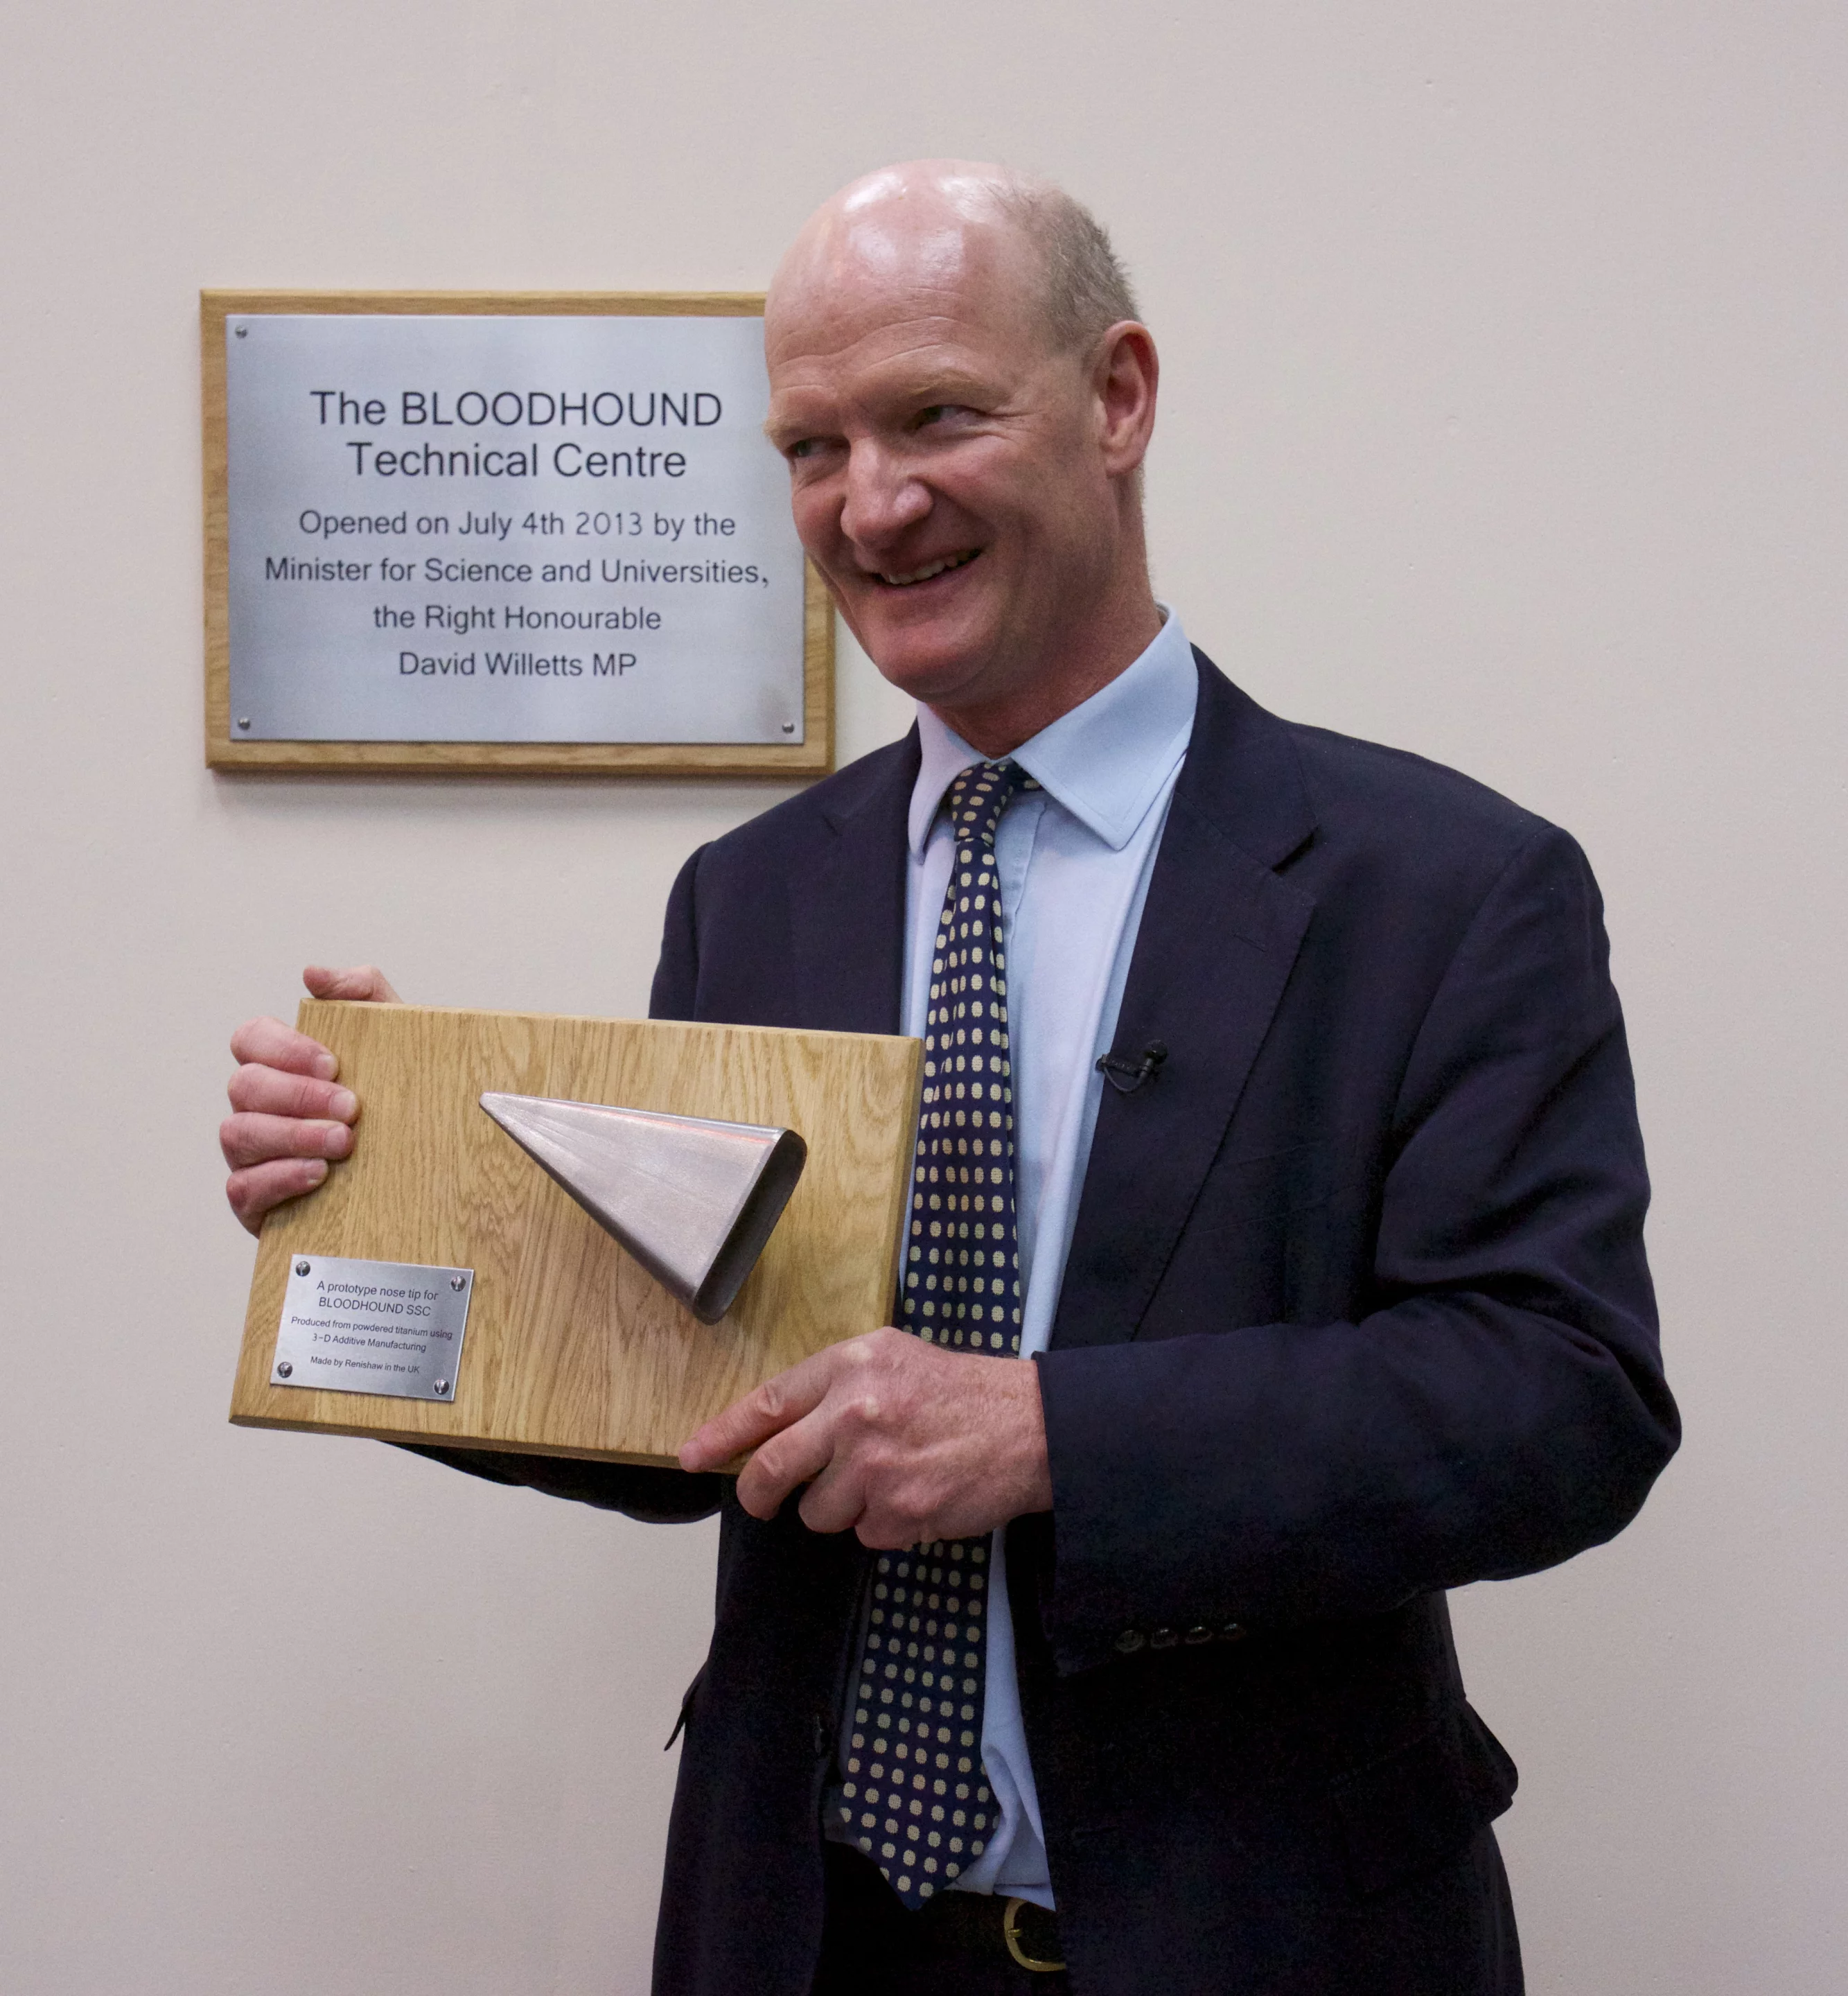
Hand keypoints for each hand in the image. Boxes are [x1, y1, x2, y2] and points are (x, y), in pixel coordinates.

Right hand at [221, 964, 400, 1235]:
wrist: (428, 1177)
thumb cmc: (400, 1103)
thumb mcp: (397, 1041)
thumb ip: (362, 994)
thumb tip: (313, 974)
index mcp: (280, 1066)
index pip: (250, 1038)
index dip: (283, 1047)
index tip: (333, 1062)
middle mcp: (256, 1107)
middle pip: (244, 1086)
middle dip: (298, 1095)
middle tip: (352, 1107)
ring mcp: (251, 1155)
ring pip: (239, 1134)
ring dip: (293, 1135)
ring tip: (344, 1143)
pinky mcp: (256, 1202)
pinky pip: (243, 1188)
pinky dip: (279, 1178)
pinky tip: (319, 1175)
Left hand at [678, 1327, 1052, 1545]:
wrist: (1029, 1426)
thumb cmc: (955, 1391)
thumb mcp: (890, 1359)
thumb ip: (830, 1387)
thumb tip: (769, 1429)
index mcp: (849, 1367)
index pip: (766, 1404)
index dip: (722, 1435)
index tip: (691, 1455)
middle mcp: (855, 1414)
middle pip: (771, 1469)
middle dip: (758, 1492)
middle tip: (763, 1499)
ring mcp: (875, 1468)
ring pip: (816, 1512)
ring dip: (839, 1506)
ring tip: (883, 1479)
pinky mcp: (899, 1513)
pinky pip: (862, 1535)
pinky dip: (881, 1524)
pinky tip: (912, 1496)